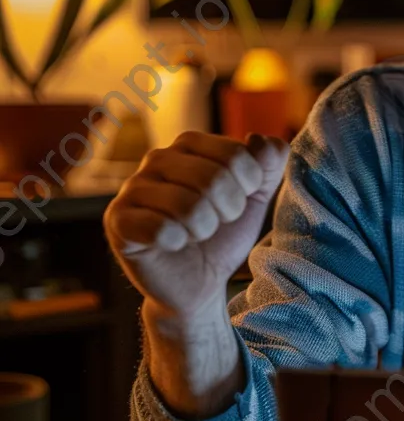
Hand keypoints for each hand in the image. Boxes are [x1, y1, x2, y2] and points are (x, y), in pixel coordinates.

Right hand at [104, 131, 288, 318]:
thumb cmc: (225, 233)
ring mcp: (133, 188)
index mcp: (191, 143)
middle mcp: (158, 158)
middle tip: (218, 222)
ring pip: (188, 205)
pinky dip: (178, 242)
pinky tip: (175, 244)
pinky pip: (159, 228)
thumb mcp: (257, 195)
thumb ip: (269, 162)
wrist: (199, 281)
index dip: (249, 185)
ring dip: (205, 229)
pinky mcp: (117, 220)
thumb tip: (260, 139)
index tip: (240, 201)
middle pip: (214, 178)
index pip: (236, 154)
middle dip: (228, 210)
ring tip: (197, 234)